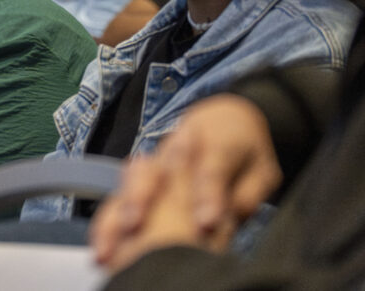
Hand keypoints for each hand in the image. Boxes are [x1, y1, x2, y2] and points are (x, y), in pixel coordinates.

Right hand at [89, 94, 281, 267]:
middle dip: (143, 197)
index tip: (206, 223)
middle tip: (136, 225)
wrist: (225, 117)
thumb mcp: (262, 169)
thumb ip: (247, 193)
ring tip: (111, 244)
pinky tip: (103, 247)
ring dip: (119, 211)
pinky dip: (109, 221)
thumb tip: (227, 218)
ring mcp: (157, 162)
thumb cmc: (244, 149)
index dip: (207, 194)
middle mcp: (178, 149)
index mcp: (217, 141)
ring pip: (131, 181)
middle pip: (156, 169)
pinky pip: (121, 196)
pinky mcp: (143, 179)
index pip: (211, 167)